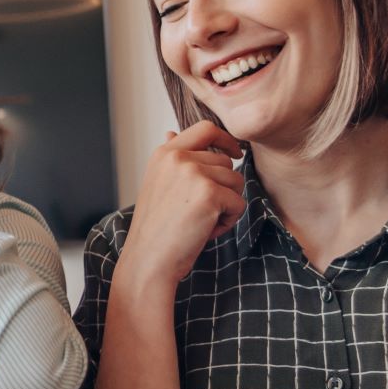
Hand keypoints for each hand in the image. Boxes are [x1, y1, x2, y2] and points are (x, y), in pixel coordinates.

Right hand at [116, 122, 245, 286]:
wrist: (149, 259)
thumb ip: (171, 158)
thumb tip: (172, 133)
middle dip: (223, 187)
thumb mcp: (157, 183)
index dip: (225, 139)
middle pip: (225, 162)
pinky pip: (238, 203)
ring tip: (201, 221)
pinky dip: (229, 221)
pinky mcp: (210, 194)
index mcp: (164, 153)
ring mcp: (194, 173)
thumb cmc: (155, 228)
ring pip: (235, 182)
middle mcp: (178, 158)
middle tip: (201, 211)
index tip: (234, 152)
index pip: (205, 129)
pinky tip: (206, 231)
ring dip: (226, 205)